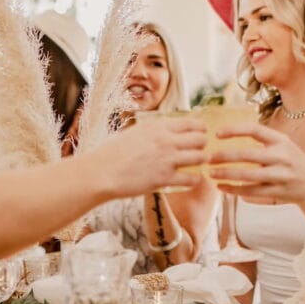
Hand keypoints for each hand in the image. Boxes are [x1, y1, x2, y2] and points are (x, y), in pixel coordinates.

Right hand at [91, 116, 206, 197]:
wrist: (101, 172)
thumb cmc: (113, 153)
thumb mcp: (135, 132)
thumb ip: (154, 132)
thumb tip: (167, 132)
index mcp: (158, 126)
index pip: (192, 123)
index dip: (200, 129)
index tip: (200, 135)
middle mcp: (166, 140)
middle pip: (201, 139)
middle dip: (203, 145)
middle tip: (200, 151)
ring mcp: (167, 160)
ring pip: (201, 157)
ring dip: (202, 161)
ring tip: (198, 165)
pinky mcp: (165, 179)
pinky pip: (192, 179)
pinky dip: (195, 179)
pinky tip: (190, 180)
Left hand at [209, 123, 304, 216]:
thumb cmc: (292, 161)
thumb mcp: (283, 144)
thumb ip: (262, 140)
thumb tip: (229, 132)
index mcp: (281, 140)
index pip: (255, 130)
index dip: (235, 130)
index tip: (217, 134)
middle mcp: (282, 156)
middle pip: (248, 154)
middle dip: (225, 156)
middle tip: (209, 158)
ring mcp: (281, 175)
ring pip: (248, 175)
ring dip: (227, 175)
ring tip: (211, 173)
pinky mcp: (278, 192)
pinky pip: (251, 192)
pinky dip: (234, 190)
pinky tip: (221, 187)